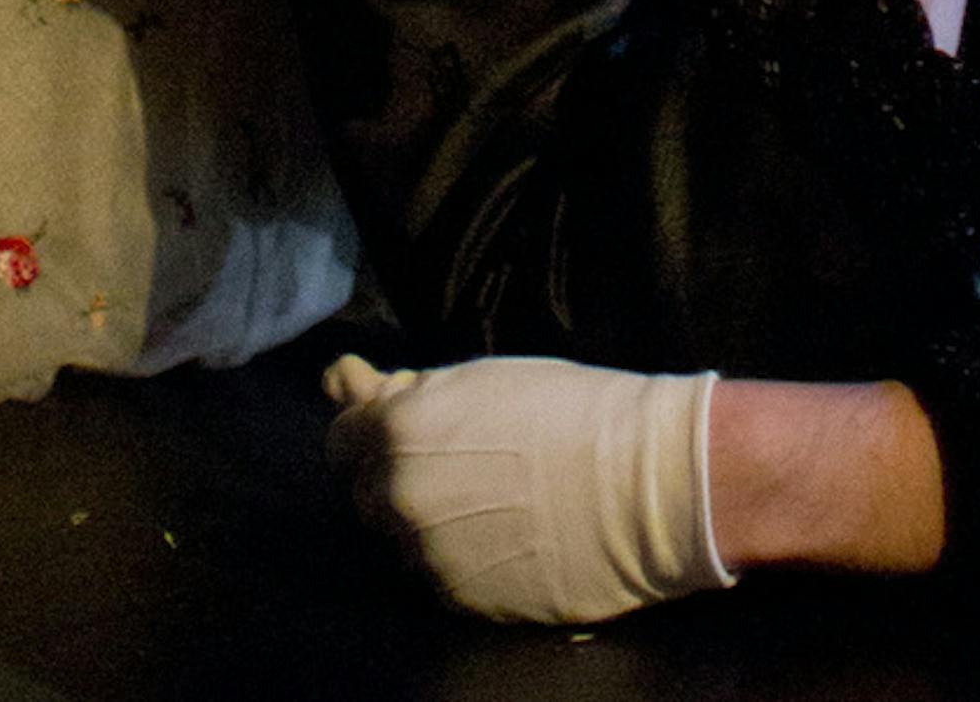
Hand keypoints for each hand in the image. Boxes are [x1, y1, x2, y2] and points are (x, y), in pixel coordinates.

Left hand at [324, 351, 726, 623]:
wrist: (638, 485)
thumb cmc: (569, 410)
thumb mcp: (483, 378)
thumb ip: (408, 390)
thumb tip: (345, 380)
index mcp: (400, 433)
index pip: (341, 442)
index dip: (368, 431)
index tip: (397, 426)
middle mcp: (400, 500)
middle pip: (367, 496)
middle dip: (395, 478)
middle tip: (452, 462)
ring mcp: (429, 557)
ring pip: (403, 541)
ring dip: (427, 522)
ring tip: (488, 502)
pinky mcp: (462, 601)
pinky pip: (439, 577)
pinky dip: (459, 558)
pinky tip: (504, 536)